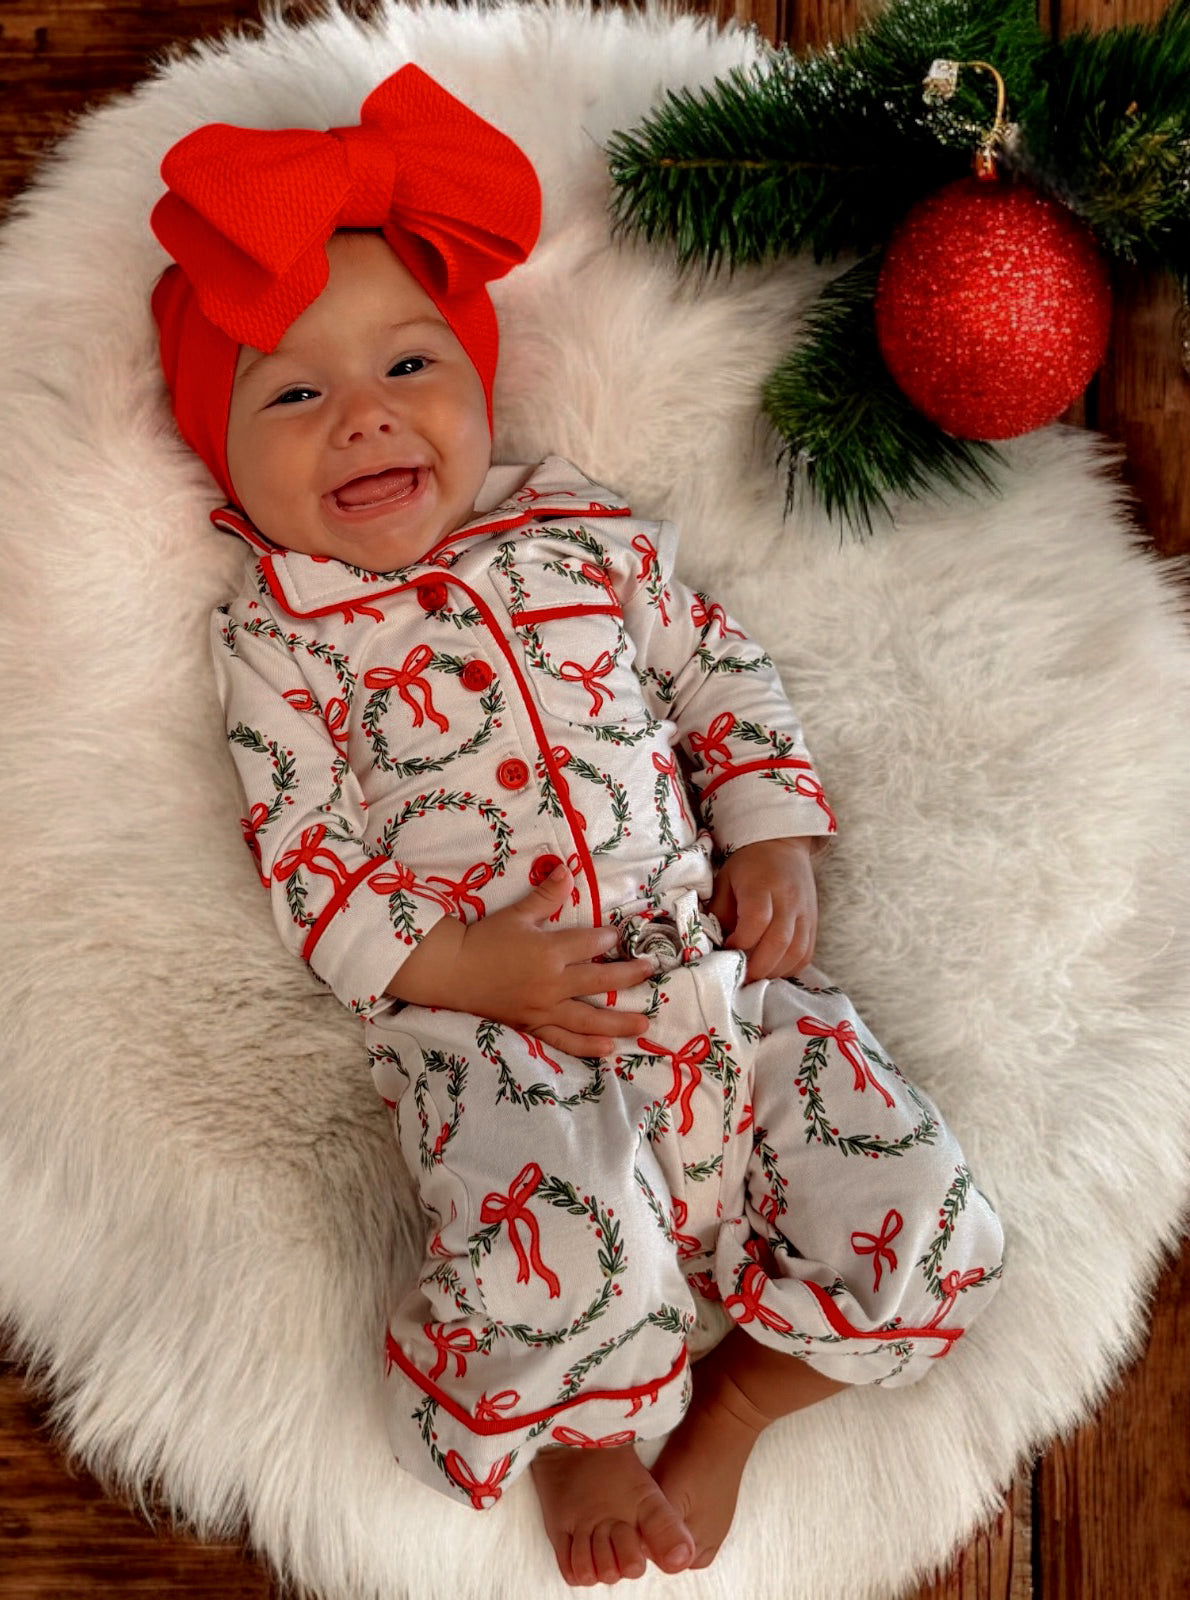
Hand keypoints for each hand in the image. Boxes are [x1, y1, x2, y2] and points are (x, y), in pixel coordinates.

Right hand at [385, 865, 652, 1056]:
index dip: (607, 938)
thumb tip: (566, 868)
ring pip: (588, 1018)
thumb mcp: (516, 913)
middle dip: (628, 976)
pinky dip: (586, 1046)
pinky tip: (608, 1048)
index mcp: (548, 952)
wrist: (451, 971)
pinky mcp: (531, 1026)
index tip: (620, 937)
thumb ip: (546, 894)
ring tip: (644, 1025)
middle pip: (599, 981)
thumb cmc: (484, 939)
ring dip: (618, 1021)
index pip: (589, 944)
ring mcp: (543, 1009)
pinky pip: (563, 1040)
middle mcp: (551, 983)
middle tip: (650, 972)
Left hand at [707, 837, 817, 980]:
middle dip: (758, 967)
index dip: (740, 942)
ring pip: (797, 952)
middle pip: (779, 942)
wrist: (782, 845)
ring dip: (775, 971)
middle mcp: (789, 899)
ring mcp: (806, 913)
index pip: (757, 921)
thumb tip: (715, 946)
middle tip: (740, 977)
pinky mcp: (813, 923)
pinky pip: (807, 953)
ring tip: (756, 977)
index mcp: (763, 885)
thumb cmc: (747, 865)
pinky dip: (790, 968)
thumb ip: (719, 912)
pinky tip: (773, 970)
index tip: (726, 949)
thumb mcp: (725, 879)